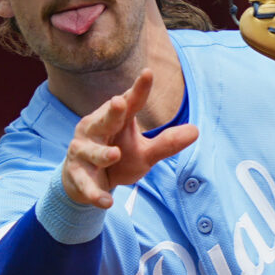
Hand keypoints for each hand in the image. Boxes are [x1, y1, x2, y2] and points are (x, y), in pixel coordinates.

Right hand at [61, 70, 198, 208]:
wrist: (84, 181)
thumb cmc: (117, 157)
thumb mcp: (145, 152)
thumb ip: (167, 143)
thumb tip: (197, 130)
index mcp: (115, 120)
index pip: (130, 103)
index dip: (139, 90)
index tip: (148, 73)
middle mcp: (95, 130)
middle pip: (104, 120)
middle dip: (111, 113)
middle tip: (120, 102)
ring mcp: (83, 152)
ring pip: (91, 151)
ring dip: (102, 153)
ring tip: (115, 154)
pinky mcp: (77, 174)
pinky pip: (86, 184)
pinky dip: (95, 193)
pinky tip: (107, 202)